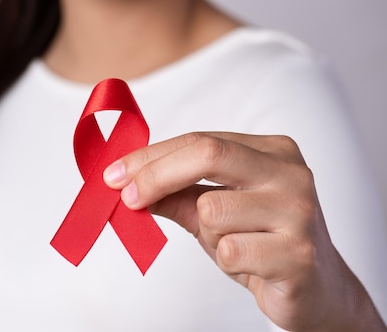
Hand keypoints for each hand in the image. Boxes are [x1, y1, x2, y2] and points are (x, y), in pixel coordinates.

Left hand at [103, 132, 385, 330]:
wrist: (316, 290)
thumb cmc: (261, 242)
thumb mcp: (215, 212)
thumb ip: (176, 193)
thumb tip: (126, 184)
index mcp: (273, 151)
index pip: (199, 141)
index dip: (151, 157)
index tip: (115, 175)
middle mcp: (291, 173)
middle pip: (207, 154)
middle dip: (155, 175)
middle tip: (125, 197)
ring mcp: (299, 212)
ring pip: (211, 210)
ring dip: (206, 233)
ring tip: (233, 243)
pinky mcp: (297, 254)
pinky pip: (229, 251)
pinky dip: (226, 260)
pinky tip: (250, 264)